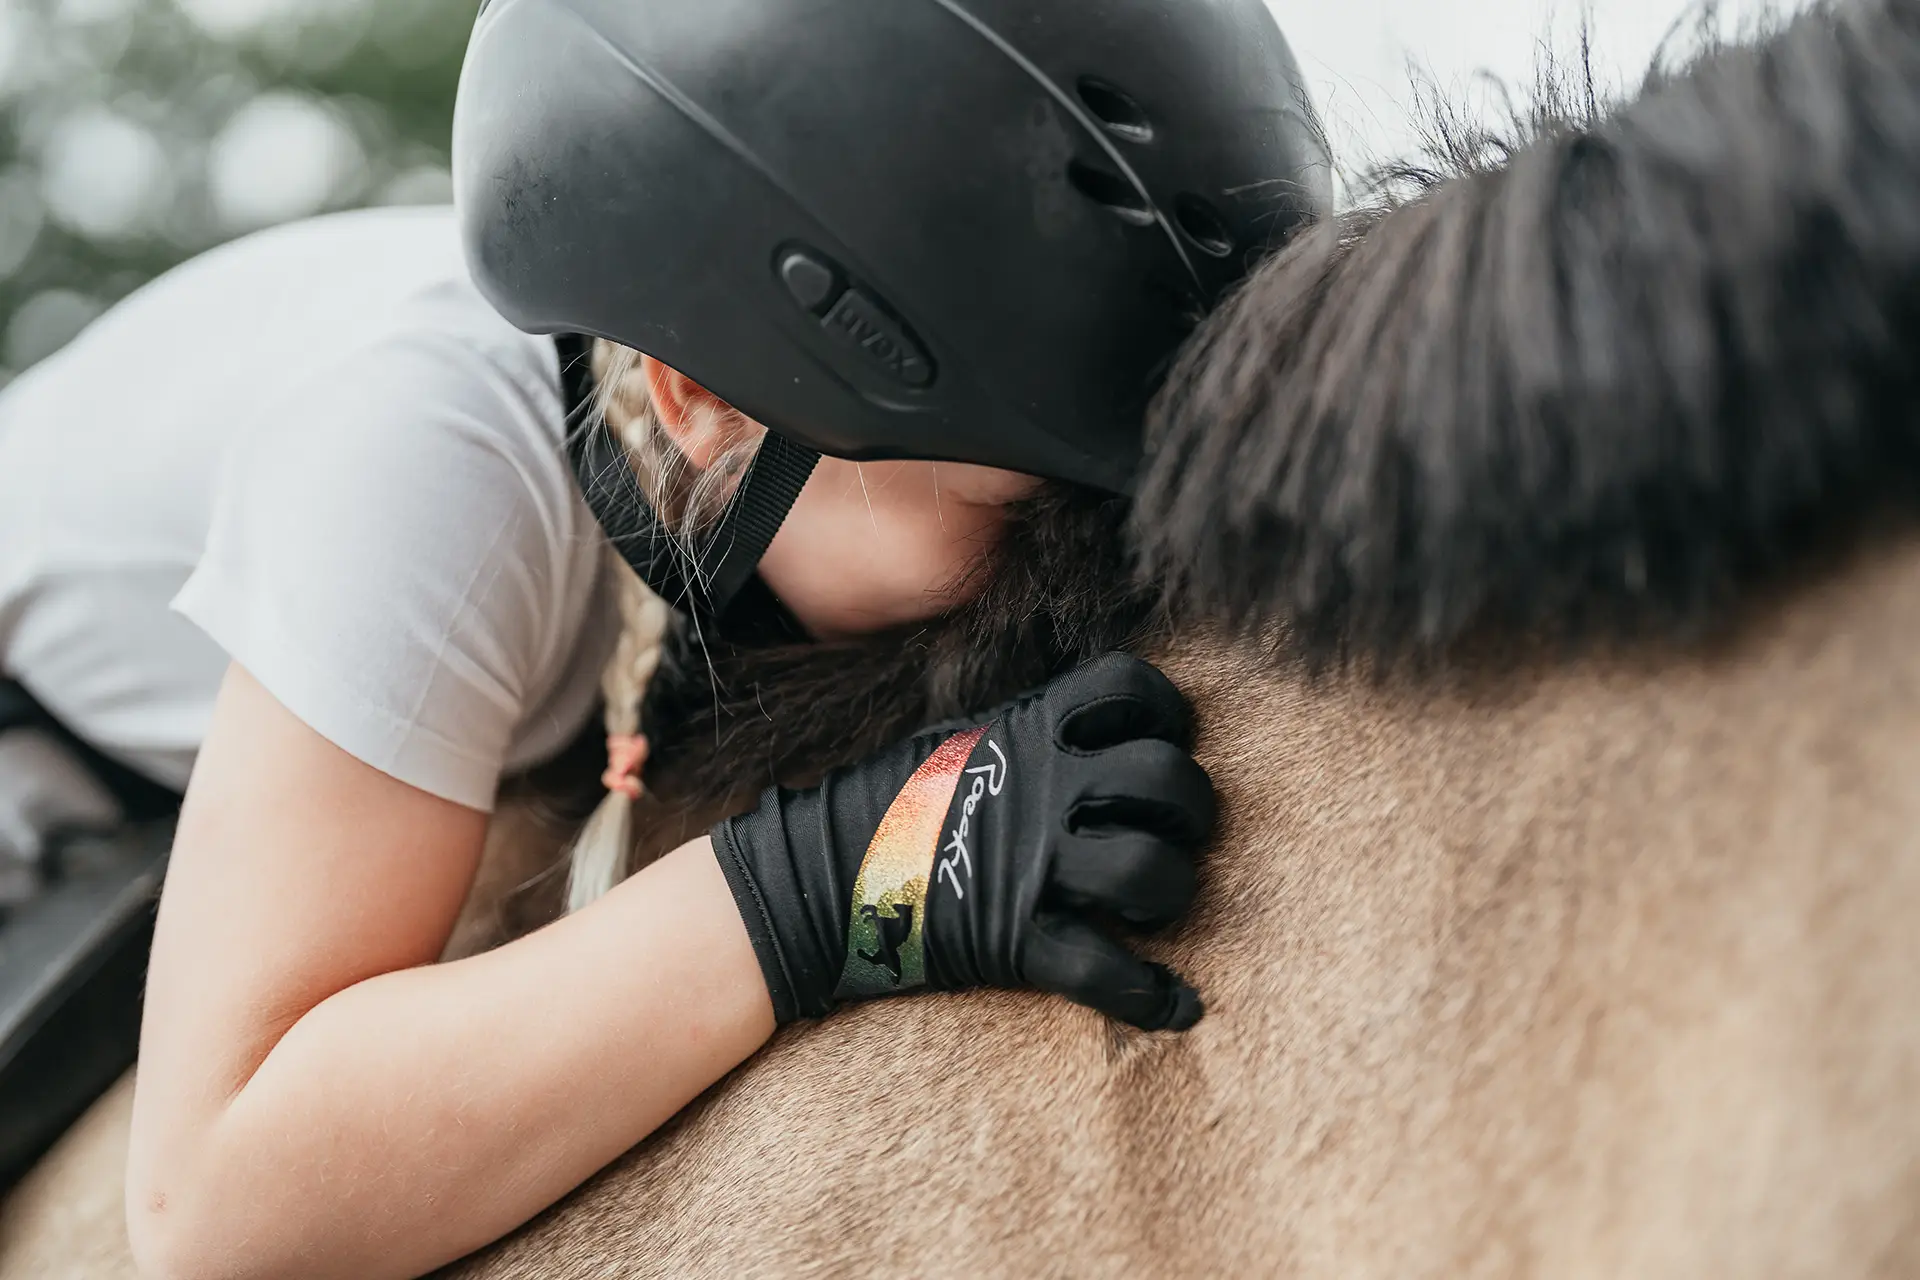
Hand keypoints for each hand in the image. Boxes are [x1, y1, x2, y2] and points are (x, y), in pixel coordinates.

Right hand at [711, 653, 1214, 1030]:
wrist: (806, 882)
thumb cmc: (882, 808)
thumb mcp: (955, 740)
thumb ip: (1025, 732)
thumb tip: (1083, 728)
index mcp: (1025, 728)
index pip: (1131, 687)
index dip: (1169, 712)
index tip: (1167, 740)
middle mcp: (1040, 787)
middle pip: (1165, 778)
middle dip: (1194, 810)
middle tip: (1178, 834)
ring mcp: (1030, 862)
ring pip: (1151, 871)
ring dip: (1174, 893)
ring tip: (1154, 907)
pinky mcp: (1015, 937)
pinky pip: (1107, 972)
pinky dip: (1152, 996)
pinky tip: (1175, 1006)